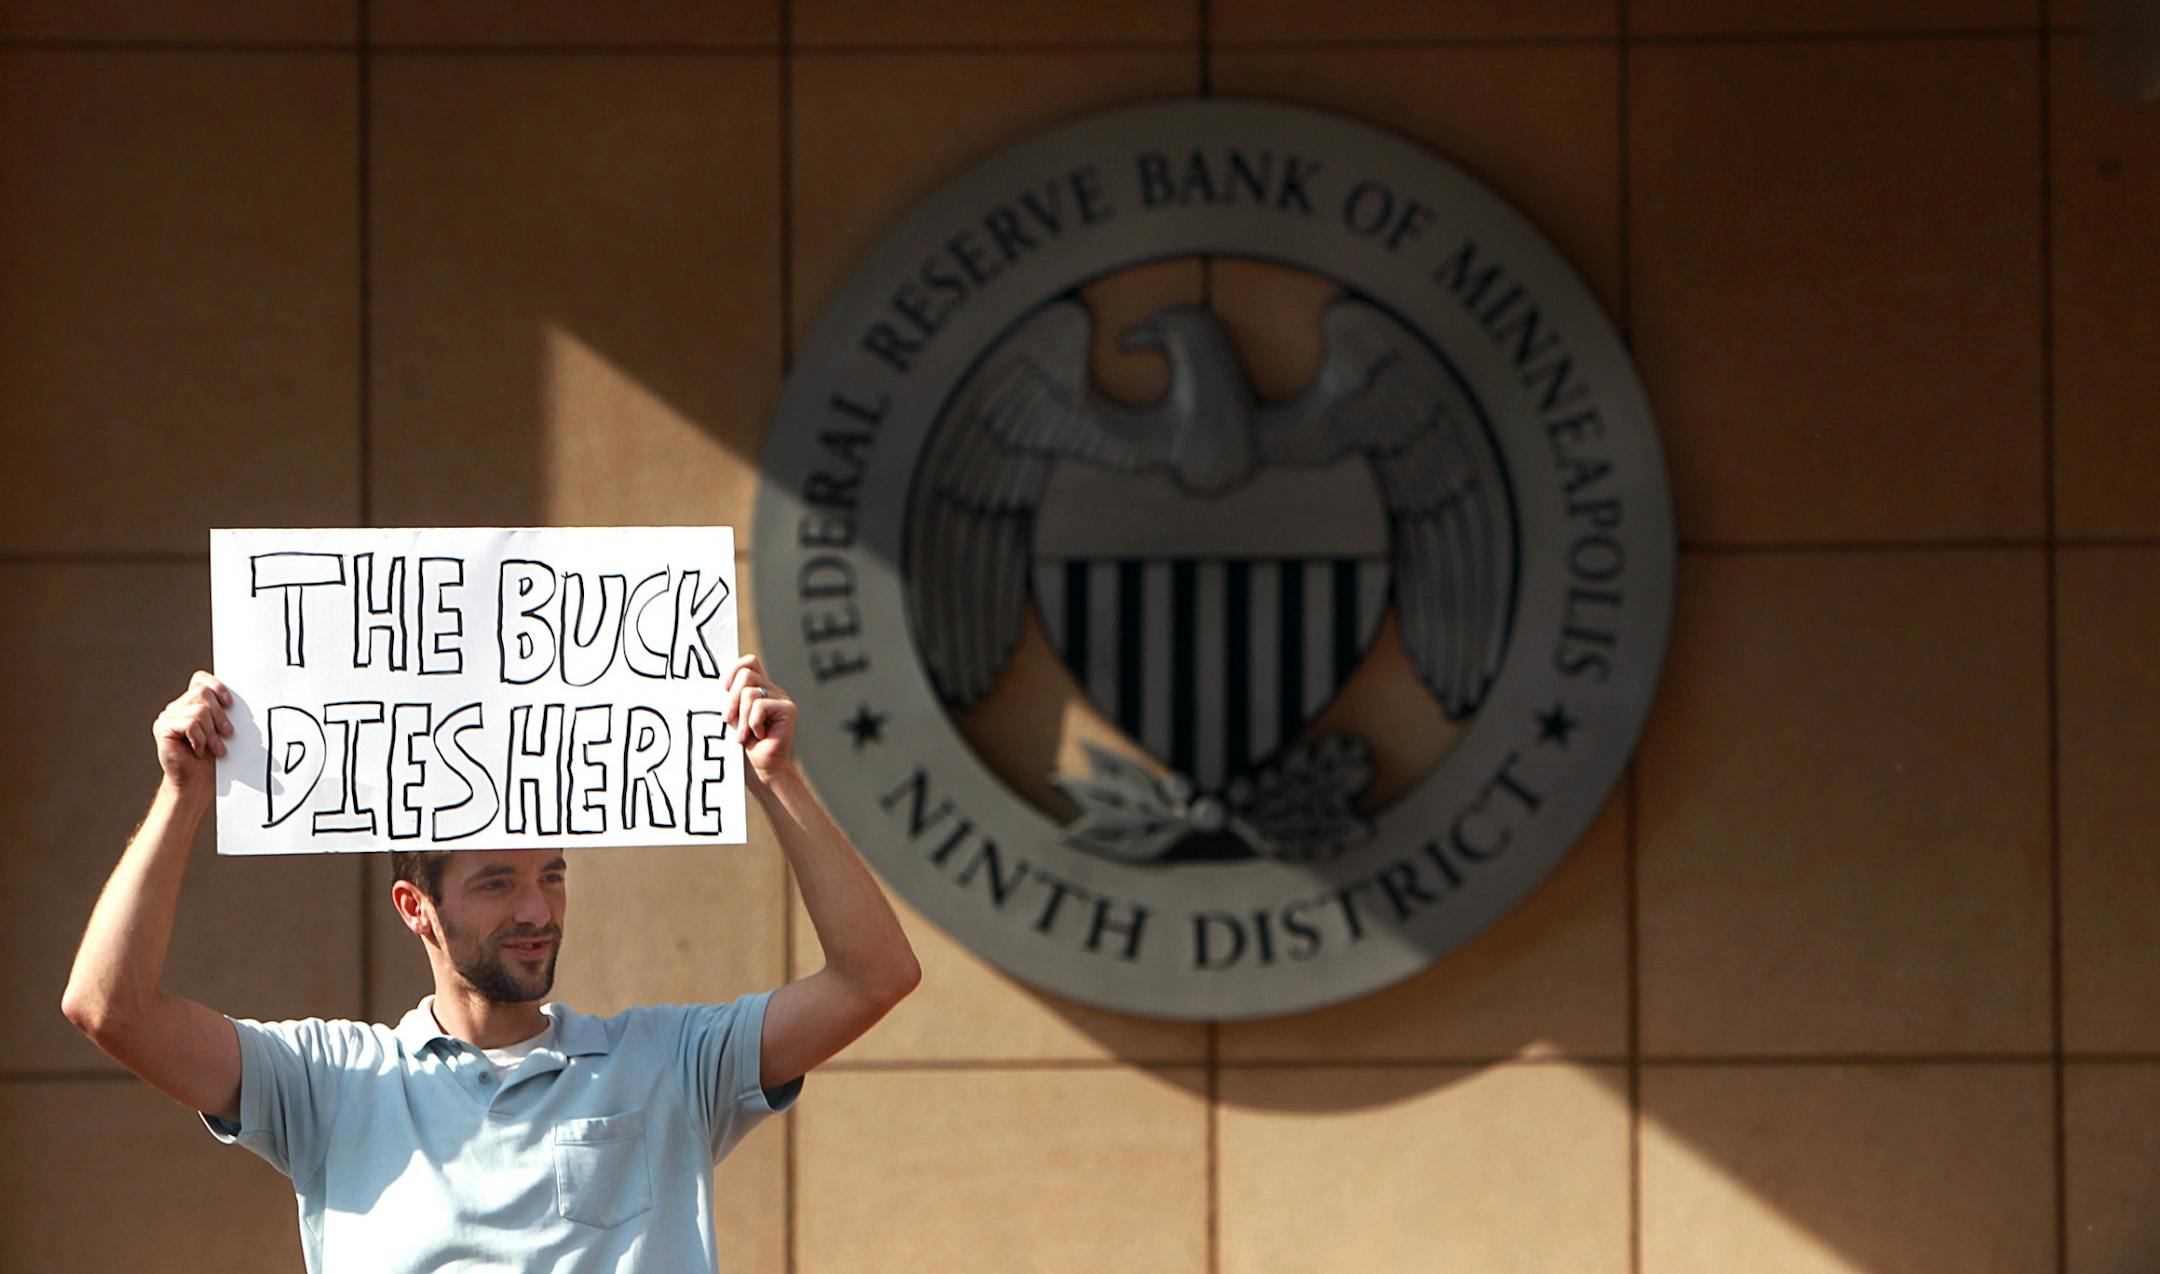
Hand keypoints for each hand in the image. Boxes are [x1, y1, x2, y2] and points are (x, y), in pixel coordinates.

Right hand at [153, 671, 232, 796]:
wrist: (197, 783)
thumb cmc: (212, 759)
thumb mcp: (222, 730)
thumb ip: (223, 711)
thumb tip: (236, 699)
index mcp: (190, 704)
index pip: (200, 679)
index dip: (216, 686)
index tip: (230, 704)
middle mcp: (176, 707)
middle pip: (202, 693)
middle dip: (220, 715)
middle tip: (227, 734)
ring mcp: (166, 717)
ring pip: (199, 710)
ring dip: (211, 733)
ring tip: (213, 748)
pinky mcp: (162, 729)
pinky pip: (190, 724)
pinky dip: (200, 739)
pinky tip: (198, 751)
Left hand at [722, 654, 797, 785]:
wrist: (761, 772)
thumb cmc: (743, 750)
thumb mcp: (730, 719)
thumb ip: (727, 699)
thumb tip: (715, 686)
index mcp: (758, 689)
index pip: (748, 662)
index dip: (732, 671)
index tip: (721, 691)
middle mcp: (772, 690)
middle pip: (746, 674)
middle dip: (731, 699)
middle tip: (728, 721)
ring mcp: (782, 698)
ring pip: (750, 691)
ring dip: (741, 717)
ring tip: (744, 735)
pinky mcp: (788, 709)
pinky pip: (760, 705)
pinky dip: (753, 724)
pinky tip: (760, 736)